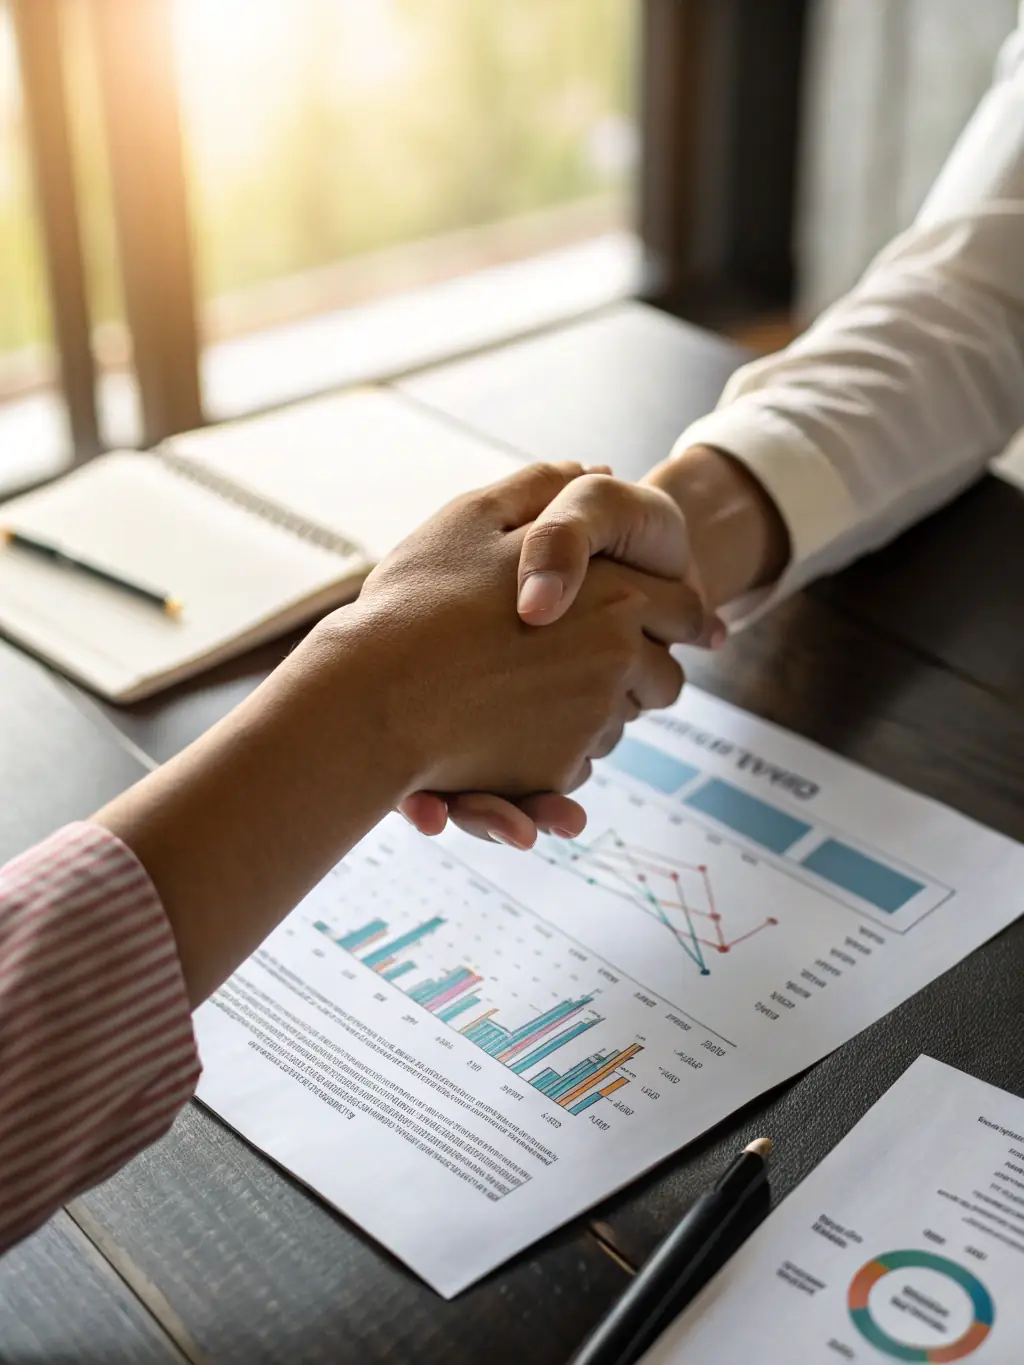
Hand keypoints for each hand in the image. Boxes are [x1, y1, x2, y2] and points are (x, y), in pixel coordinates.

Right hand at [352, 461, 697, 799]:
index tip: (659, 620)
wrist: (365, 697)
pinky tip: (511, 731)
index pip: (684, 609)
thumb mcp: (471, 520)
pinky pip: (580, 767)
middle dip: (643, 674)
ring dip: (600, 715)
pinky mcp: (559, 775)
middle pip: (666, 680)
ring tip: (538, 698)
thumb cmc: (413, 603)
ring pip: (622, 726)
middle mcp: (616, 663)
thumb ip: (539, 490)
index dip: (673, 613)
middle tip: (593, 666)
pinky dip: (559, 753)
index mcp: (614, 595)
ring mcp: (590, 724)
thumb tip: (588, 466)